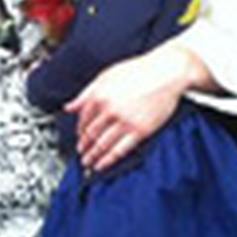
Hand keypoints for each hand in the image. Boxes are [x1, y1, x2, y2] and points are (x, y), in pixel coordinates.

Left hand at [66, 44, 204, 171]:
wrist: (167, 72)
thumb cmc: (139, 71)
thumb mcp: (106, 76)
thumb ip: (85, 94)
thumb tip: (69, 107)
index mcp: (98, 96)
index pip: (83, 119)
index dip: (79, 130)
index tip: (78, 136)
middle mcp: (109, 110)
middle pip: (90, 134)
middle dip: (83, 146)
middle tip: (81, 153)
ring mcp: (124, 122)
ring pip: (102, 144)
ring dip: (92, 156)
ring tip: (88, 163)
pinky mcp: (140, 131)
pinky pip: (119, 150)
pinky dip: (108, 160)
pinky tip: (101, 165)